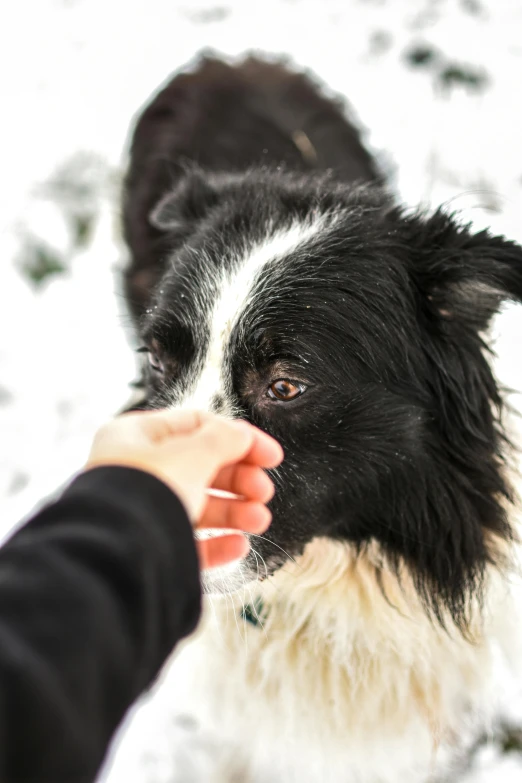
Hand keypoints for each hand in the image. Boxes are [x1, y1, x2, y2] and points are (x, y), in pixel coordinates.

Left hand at [86, 409, 283, 568]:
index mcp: (136, 437)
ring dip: (235, 512)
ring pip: (199, 506)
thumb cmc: (143, 494)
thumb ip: (224, 440)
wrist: (118, 555)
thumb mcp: (192, 454)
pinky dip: (218, 543)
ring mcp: (142, 511)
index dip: (238, 439)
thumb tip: (241, 435)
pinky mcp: (150, 548)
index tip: (270, 456)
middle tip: (263, 491)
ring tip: (259, 520)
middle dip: (239, 480)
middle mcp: (136, 472)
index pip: (197, 427)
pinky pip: (190, 542)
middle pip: (202, 468)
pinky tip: (239, 545)